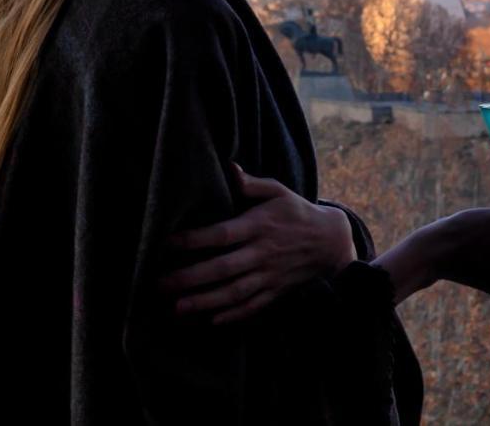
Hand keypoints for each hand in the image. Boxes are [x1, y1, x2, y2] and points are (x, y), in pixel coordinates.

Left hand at [158, 163, 355, 323]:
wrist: (330, 241)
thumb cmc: (296, 212)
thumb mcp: (279, 191)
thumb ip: (252, 184)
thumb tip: (228, 168)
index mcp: (259, 225)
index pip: (222, 234)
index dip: (194, 240)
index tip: (167, 244)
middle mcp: (263, 252)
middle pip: (223, 268)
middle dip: (190, 278)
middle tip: (160, 284)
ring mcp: (270, 275)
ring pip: (235, 292)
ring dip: (205, 302)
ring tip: (177, 308)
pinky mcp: (276, 291)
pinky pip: (253, 306)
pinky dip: (233, 315)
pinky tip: (211, 320)